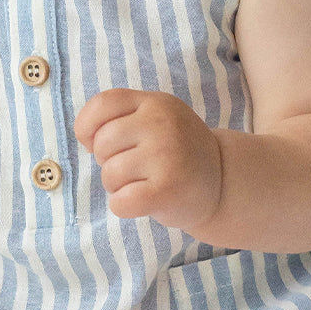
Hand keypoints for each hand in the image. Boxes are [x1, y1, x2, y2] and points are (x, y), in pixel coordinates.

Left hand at [73, 87, 222, 233]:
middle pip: (102, 144)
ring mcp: (167, 155)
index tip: (96, 143)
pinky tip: (143, 202)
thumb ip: (122, 118)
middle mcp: (162, 123)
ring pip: (109, 174)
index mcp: (155, 103)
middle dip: (108, 162)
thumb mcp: (157, 119)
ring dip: (118, 186)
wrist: (224, 182)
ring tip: (143, 184)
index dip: (88, 127)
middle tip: (135, 169)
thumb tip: (86, 137)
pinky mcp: (168, 189)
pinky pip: (120, 202)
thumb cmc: (176, 153)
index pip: (103, 104)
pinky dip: (123, 207)